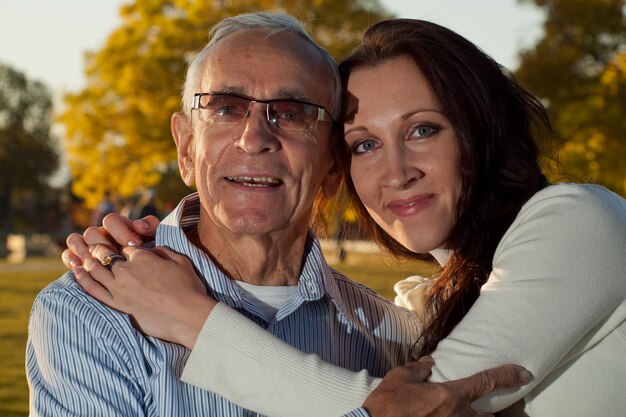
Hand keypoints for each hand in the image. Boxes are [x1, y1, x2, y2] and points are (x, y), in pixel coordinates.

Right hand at [62, 213, 159, 267]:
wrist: (152, 275)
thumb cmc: (154, 253)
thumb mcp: (156, 239)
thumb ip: (150, 227)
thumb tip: (140, 225)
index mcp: (119, 226)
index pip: (111, 221)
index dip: (121, 232)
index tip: (134, 244)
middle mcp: (103, 234)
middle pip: (92, 233)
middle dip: (102, 245)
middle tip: (114, 256)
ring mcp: (90, 247)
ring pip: (75, 241)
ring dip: (81, 249)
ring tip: (92, 260)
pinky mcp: (82, 261)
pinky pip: (69, 256)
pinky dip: (71, 259)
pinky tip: (78, 266)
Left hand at [74, 244, 215, 348]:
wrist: (188, 316)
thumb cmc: (189, 288)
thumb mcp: (180, 261)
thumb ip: (162, 251)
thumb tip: (150, 249)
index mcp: (142, 257)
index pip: (122, 245)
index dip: (119, 243)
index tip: (116, 243)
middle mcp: (126, 270)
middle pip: (104, 254)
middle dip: (95, 246)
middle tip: (90, 242)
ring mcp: (119, 289)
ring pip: (95, 270)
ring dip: (86, 259)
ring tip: (81, 256)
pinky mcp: (117, 305)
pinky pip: (93, 290)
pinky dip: (83, 279)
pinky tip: (77, 272)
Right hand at [363, 357, 529, 416]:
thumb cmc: (386, 405)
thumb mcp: (400, 377)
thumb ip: (419, 368)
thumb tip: (430, 364)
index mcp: (448, 396)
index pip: (486, 381)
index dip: (508, 375)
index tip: (524, 373)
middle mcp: (456, 416)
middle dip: (489, 416)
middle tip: (486, 412)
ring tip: (461, 414)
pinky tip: (441, 416)